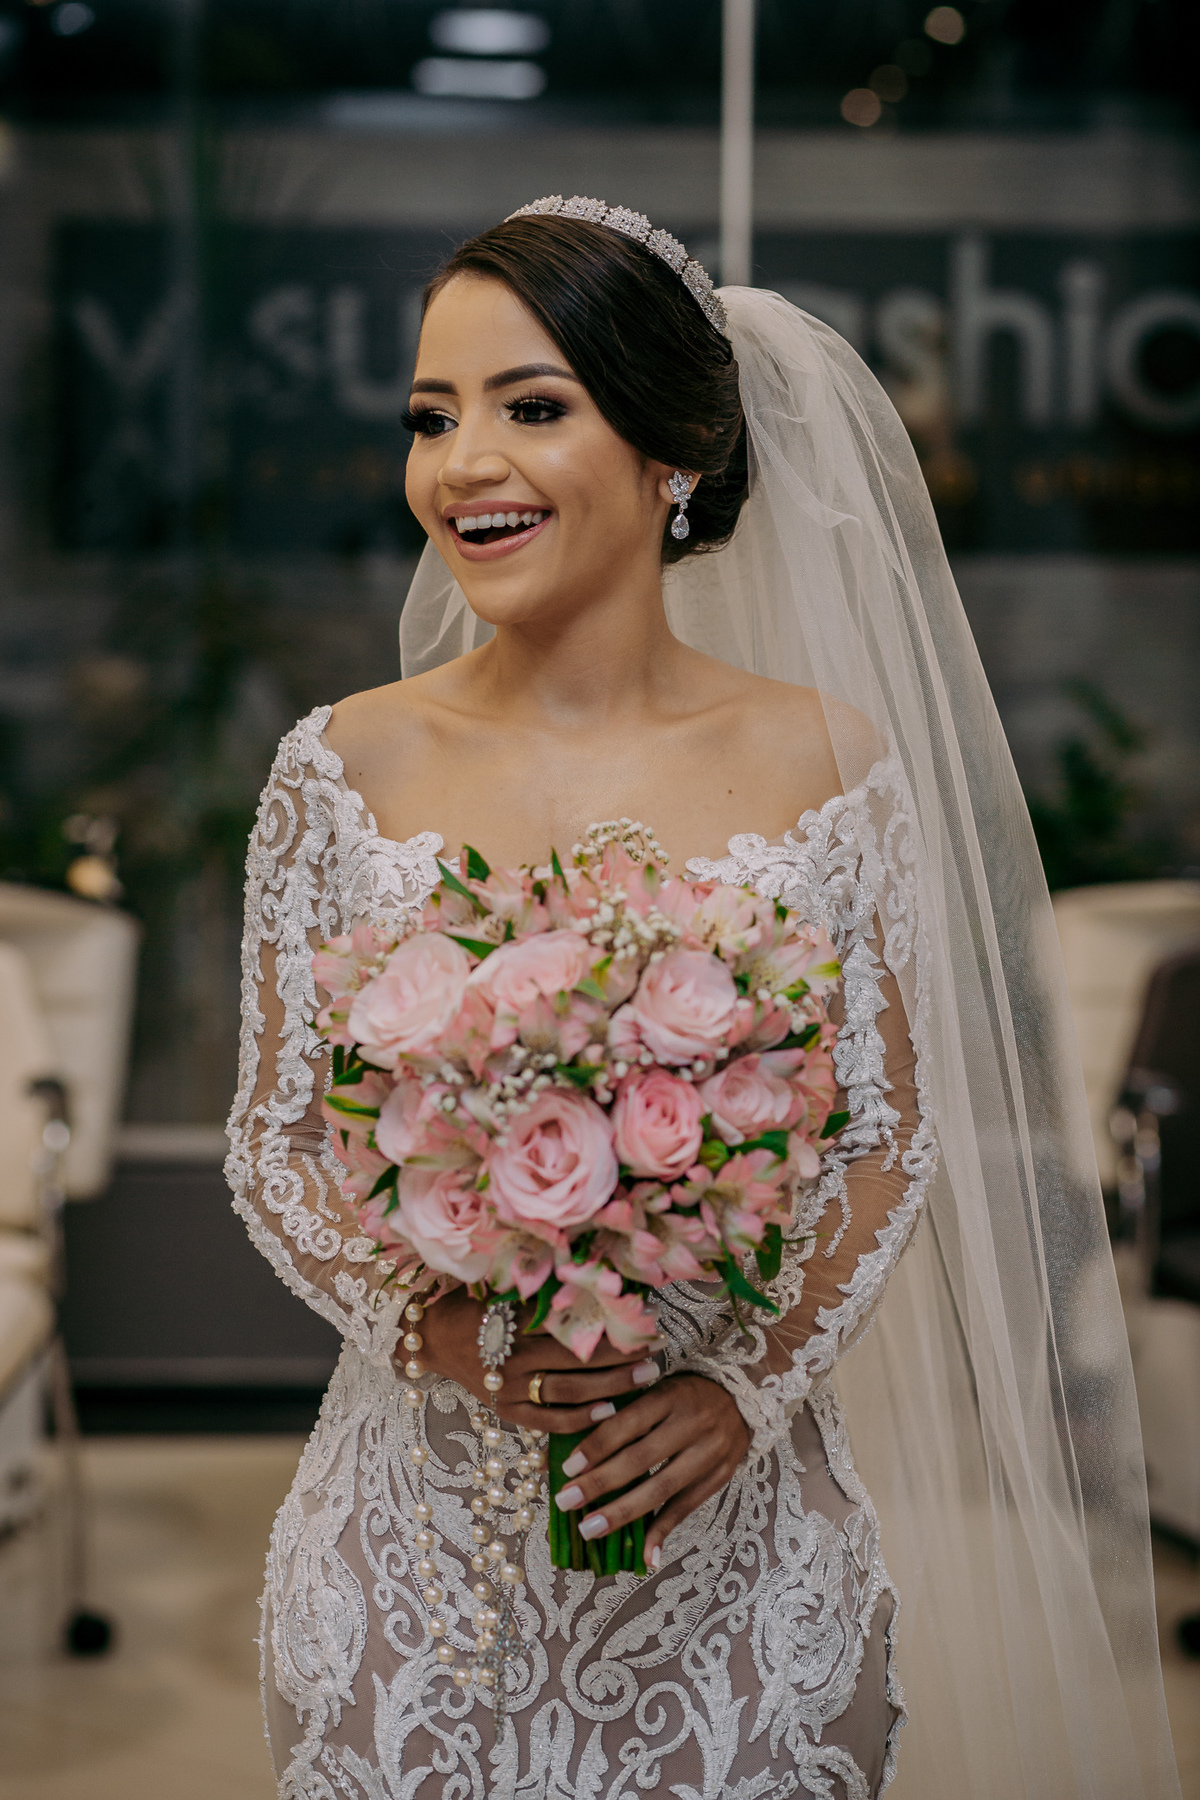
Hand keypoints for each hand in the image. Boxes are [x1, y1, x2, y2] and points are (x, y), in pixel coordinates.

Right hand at [416, 1287, 662, 1434]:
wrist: (435, 1339)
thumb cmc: (475, 1307)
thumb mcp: (506, 1292)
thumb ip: (543, 1293)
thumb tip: (593, 1282)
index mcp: (517, 1324)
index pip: (574, 1326)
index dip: (612, 1324)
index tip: (644, 1319)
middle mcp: (516, 1359)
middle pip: (579, 1360)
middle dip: (622, 1356)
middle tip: (656, 1350)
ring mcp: (512, 1389)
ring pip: (571, 1391)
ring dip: (612, 1385)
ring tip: (645, 1377)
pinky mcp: (508, 1411)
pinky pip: (550, 1421)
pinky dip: (580, 1418)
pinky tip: (609, 1411)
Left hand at [550, 1373, 749, 1568]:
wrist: (743, 1395)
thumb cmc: (684, 1393)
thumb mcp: (654, 1390)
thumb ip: (618, 1417)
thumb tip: (566, 1452)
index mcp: (669, 1396)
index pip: (628, 1423)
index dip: (596, 1446)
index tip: (567, 1468)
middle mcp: (691, 1423)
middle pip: (641, 1459)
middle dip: (600, 1483)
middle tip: (566, 1502)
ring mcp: (709, 1453)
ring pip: (662, 1488)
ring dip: (624, 1513)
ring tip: (590, 1529)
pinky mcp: (720, 1477)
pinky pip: (687, 1508)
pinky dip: (664, 1532)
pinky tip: (645, 1556)